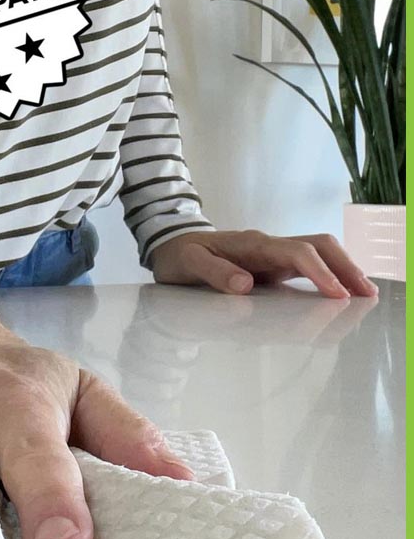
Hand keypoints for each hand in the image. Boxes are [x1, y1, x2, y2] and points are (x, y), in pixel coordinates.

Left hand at [150, 229, 377, 298]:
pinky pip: (308, 265)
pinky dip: (329, 275)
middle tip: (366, 294)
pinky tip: (342, 292)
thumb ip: (213, 272)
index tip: (337, 295)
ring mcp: (272, 254)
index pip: (296, 253)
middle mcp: (267, 245)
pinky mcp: (272, 264)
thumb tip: (245, 284)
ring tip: (365, 295)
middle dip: (345, 267)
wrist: (171, 245)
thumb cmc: (180, 256)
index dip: (319, 272)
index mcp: (251, 243)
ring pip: (318, 253)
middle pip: (318, 246)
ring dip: (343, 270)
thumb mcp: (188, 264)